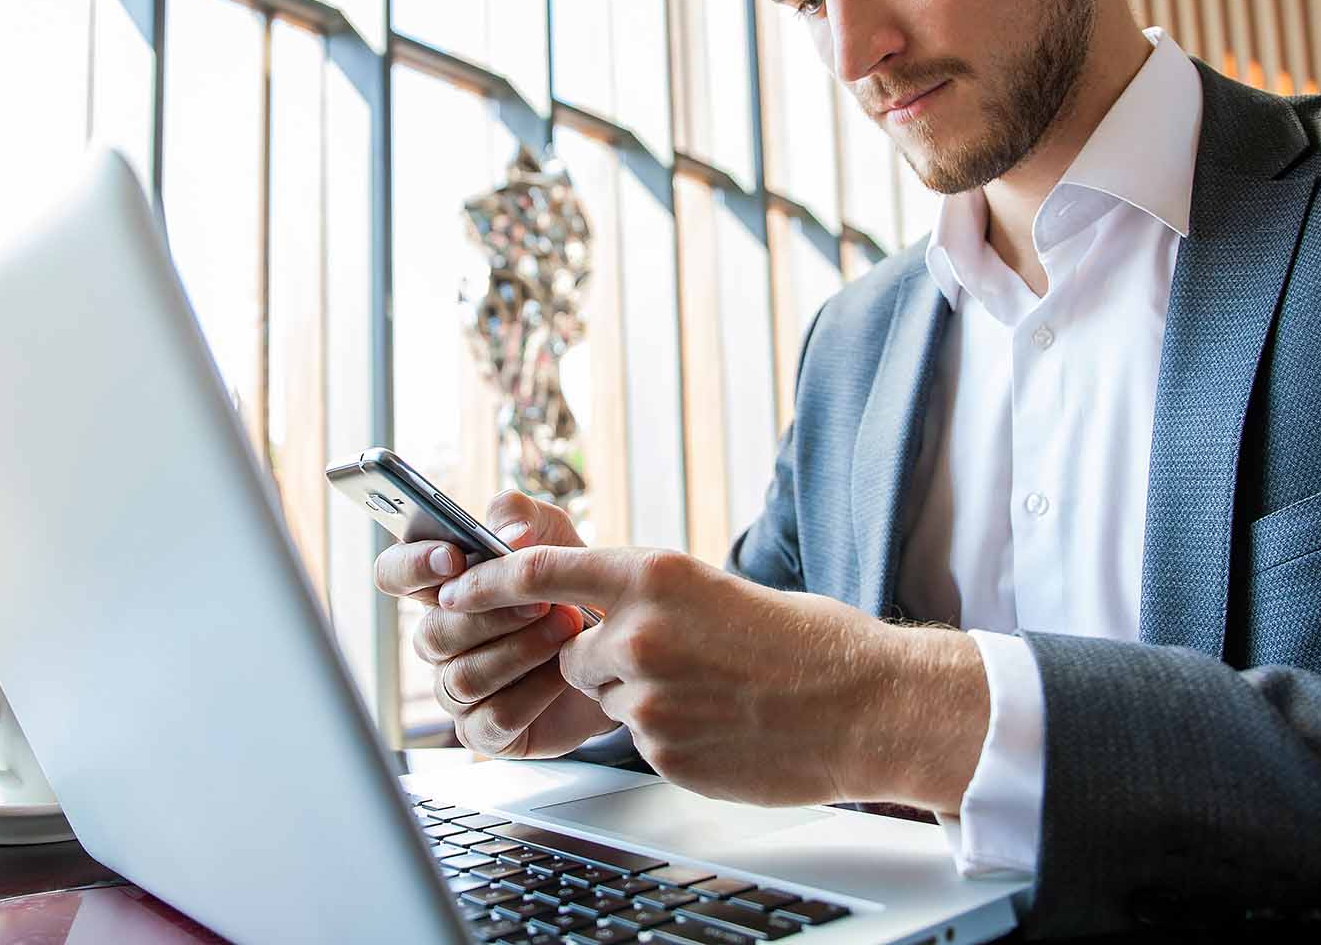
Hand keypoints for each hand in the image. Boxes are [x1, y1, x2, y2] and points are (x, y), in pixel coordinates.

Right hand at [372, 490, 618, 757]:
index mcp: (441, 587)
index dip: (413, 567)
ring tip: (565, 630)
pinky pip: (492, 719)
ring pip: (463, 679)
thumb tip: (507, 533)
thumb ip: (522, 516)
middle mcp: (441, 639)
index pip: (394, 574)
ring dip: (518, 652)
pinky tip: (564, 673)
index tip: (454, 558)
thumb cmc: (570, 583)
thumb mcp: (554, 534)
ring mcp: (457, 689)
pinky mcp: (486, 730)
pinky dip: (532, 695)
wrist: (618, 642)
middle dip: (490, 616)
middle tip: (542, 600)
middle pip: (432, 634)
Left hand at [438, 547, 989, 812]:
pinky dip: (670, 737)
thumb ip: (646, 596)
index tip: (455, 590)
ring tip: (712, 694)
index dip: (490, 584)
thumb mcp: (714, 590)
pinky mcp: (661, 750)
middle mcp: (641, 631)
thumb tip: (587, 604)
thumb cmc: (802, 642)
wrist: (864, 703)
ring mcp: (647, 696)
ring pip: (606, 701)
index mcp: (655, 575)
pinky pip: (638, 742)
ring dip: (640, 701)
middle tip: (680, 663)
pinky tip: (722, 726)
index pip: (542, 570)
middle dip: (608, 663)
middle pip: (575, 654)